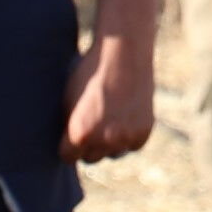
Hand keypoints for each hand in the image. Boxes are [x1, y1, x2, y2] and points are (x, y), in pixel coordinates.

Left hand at [64, 28, 157, 165]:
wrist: (123, 53)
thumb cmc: (89, 73)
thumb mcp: (68, 99)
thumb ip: (68, 126)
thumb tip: (68, 145)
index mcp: (79, 134)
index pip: (68, 156)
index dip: (68, 144)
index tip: (71, 133)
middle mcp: (103, 141)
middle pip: (91, 158)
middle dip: (89, 145)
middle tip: (92, 123)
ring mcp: (125, 139)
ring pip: (113, 154)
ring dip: (110, 142)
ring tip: (109, 118)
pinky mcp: (143, 133)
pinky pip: (132, 145)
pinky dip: (129, 135)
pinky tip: (125, 115)